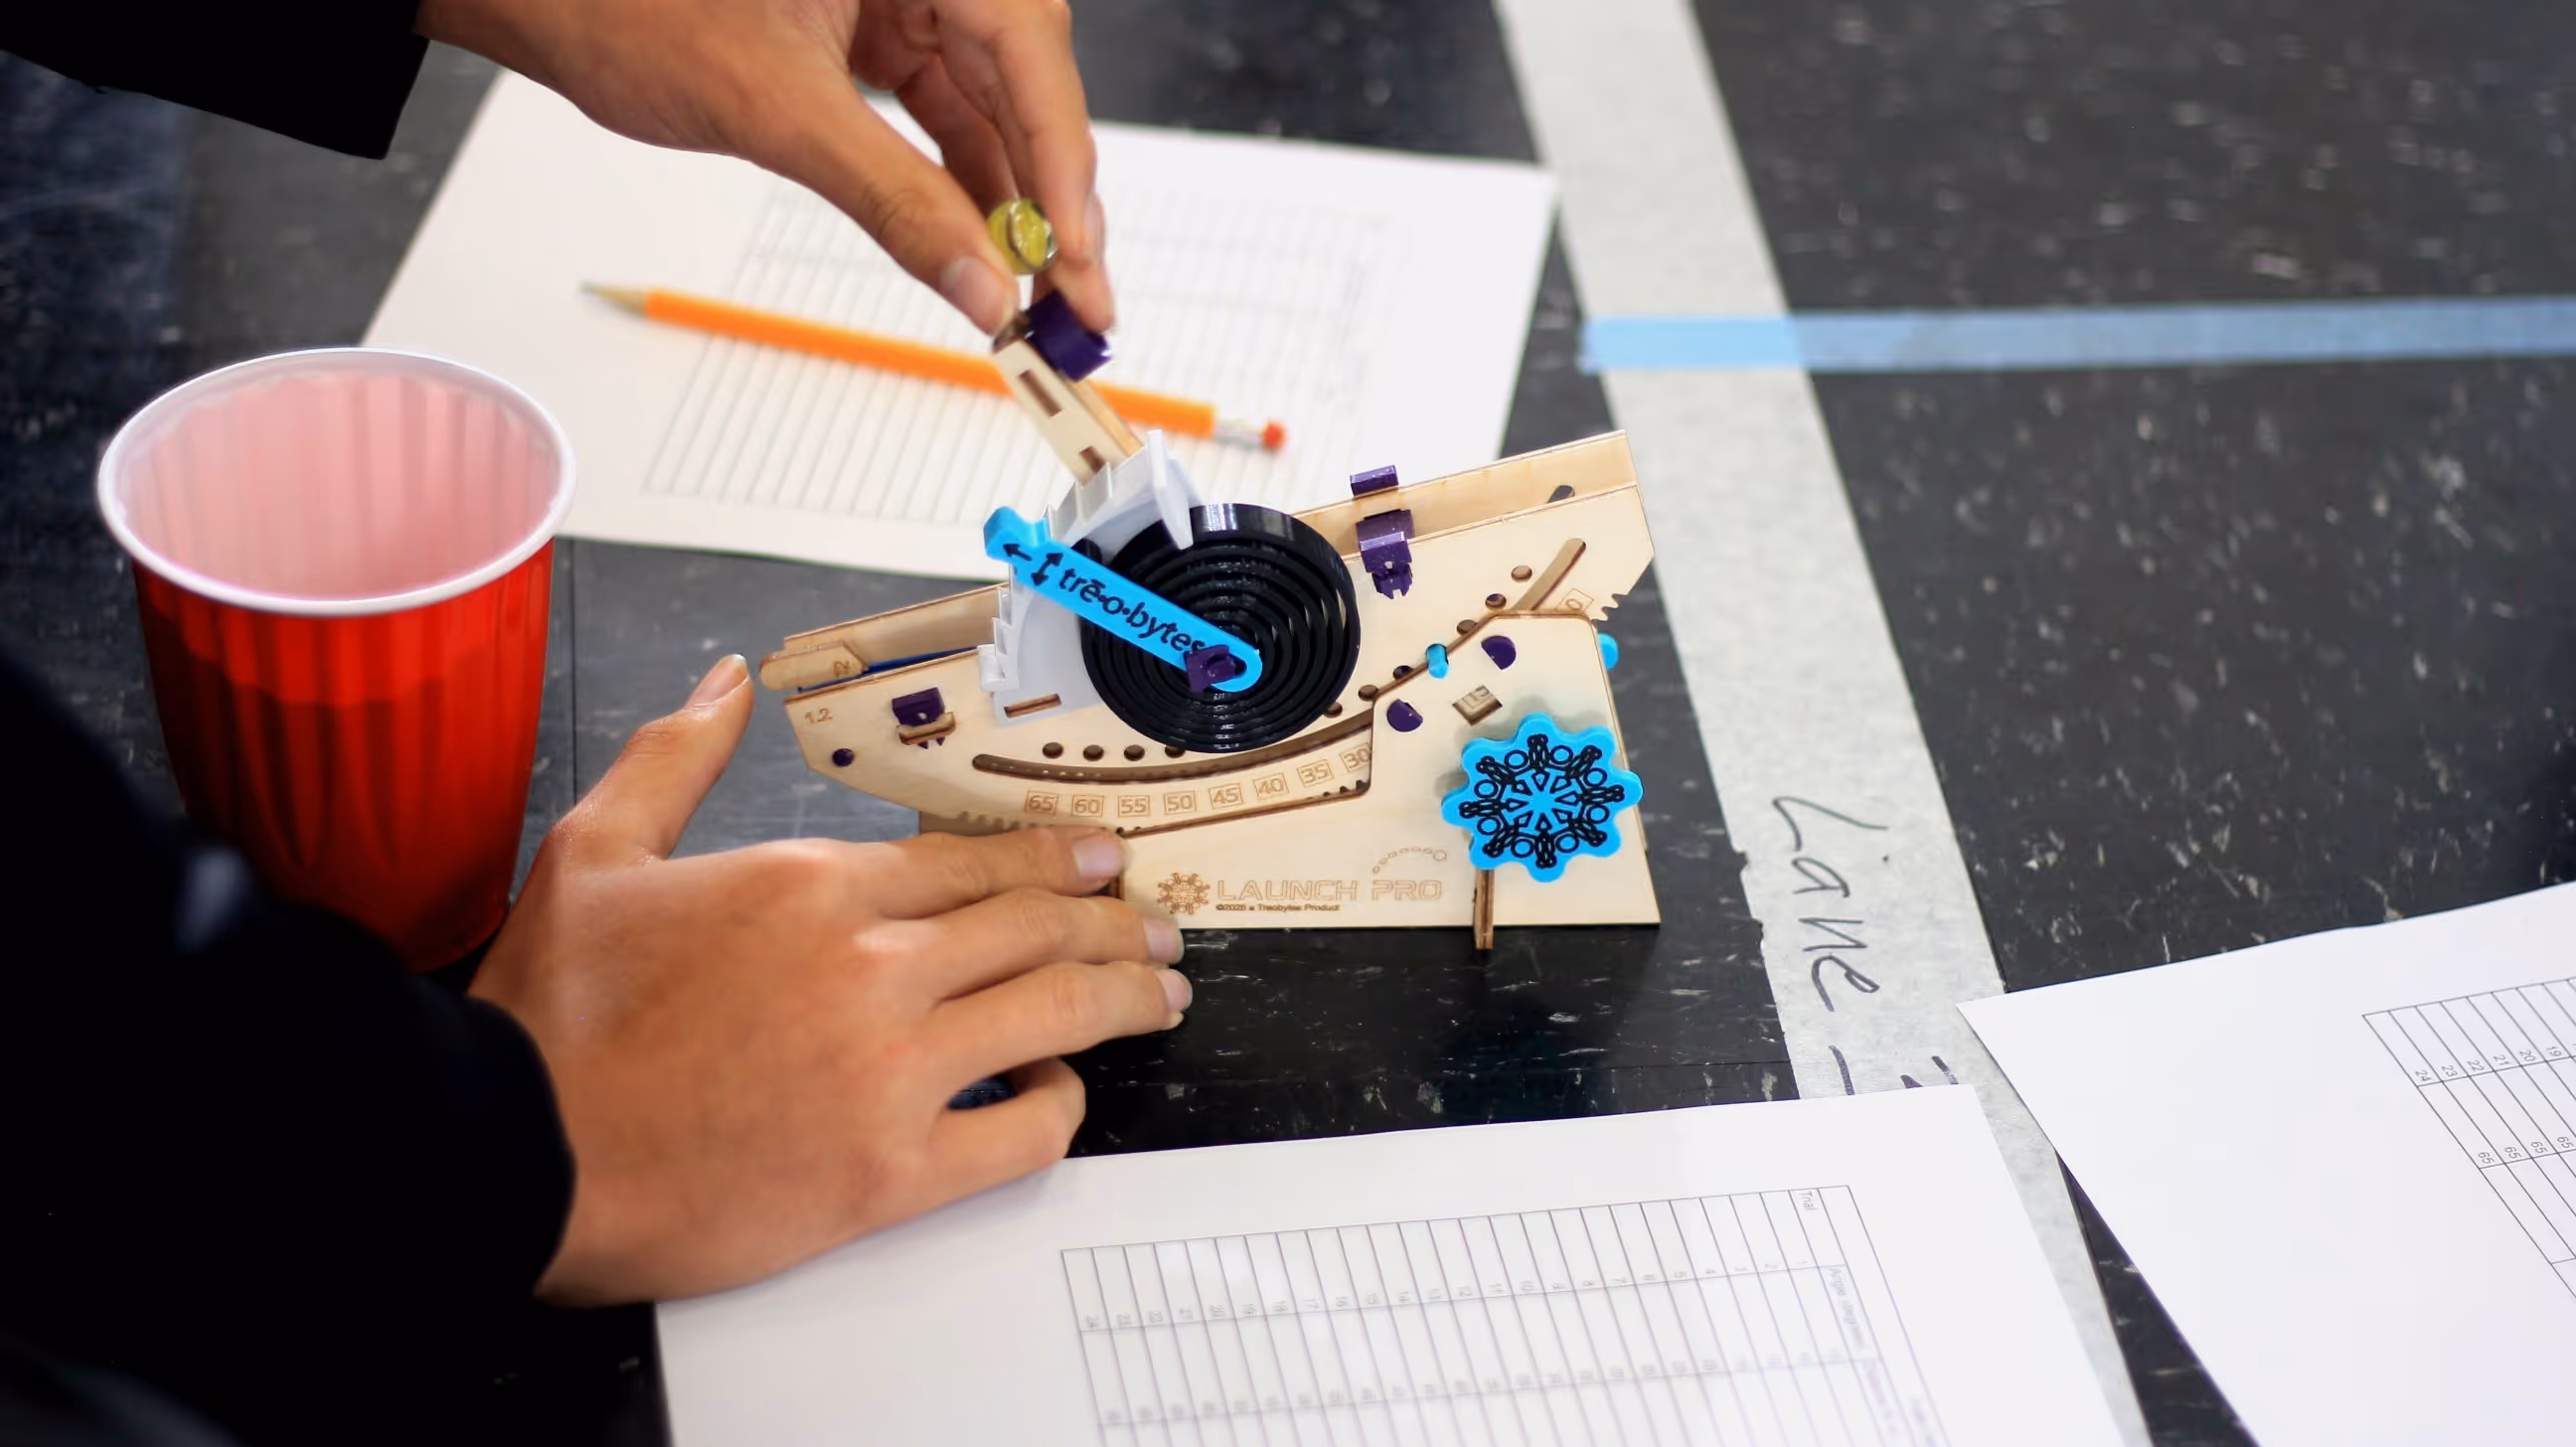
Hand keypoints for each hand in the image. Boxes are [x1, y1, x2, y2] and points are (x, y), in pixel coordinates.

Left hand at [415, 0, 1113, 334]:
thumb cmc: (630, 8)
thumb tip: (981, 287)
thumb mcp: (777, 112)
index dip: (1063, 161)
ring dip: (1022, 205)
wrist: (551, 0)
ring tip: (1045, 296)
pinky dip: (971, 187)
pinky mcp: (884, 35)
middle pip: (1029, 82)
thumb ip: (893, 200)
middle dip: (1056, 197)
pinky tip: (992, 253)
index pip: (1027, 47)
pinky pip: (951, 114)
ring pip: (998, 107)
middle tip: (1079, 301)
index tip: (1078, 257)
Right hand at [471, 655, 1184, 1303]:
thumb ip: (676, 758)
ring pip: (1056, 1012)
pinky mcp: (891, 1171)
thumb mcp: (593, 851)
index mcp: (812, 887)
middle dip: (1115, 921)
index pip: (974, 862)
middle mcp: (871, 967)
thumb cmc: (549, 1026)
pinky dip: (1061, 1107)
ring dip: (1124, 997)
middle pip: (1036, 927)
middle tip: (1156, 926)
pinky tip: (1063, 1093)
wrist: (512, 1155)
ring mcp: (891, 1070)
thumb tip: (725, 683)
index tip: (1099, 860)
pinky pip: (1022, 1133)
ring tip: (1159, 995)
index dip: (1056, 858)